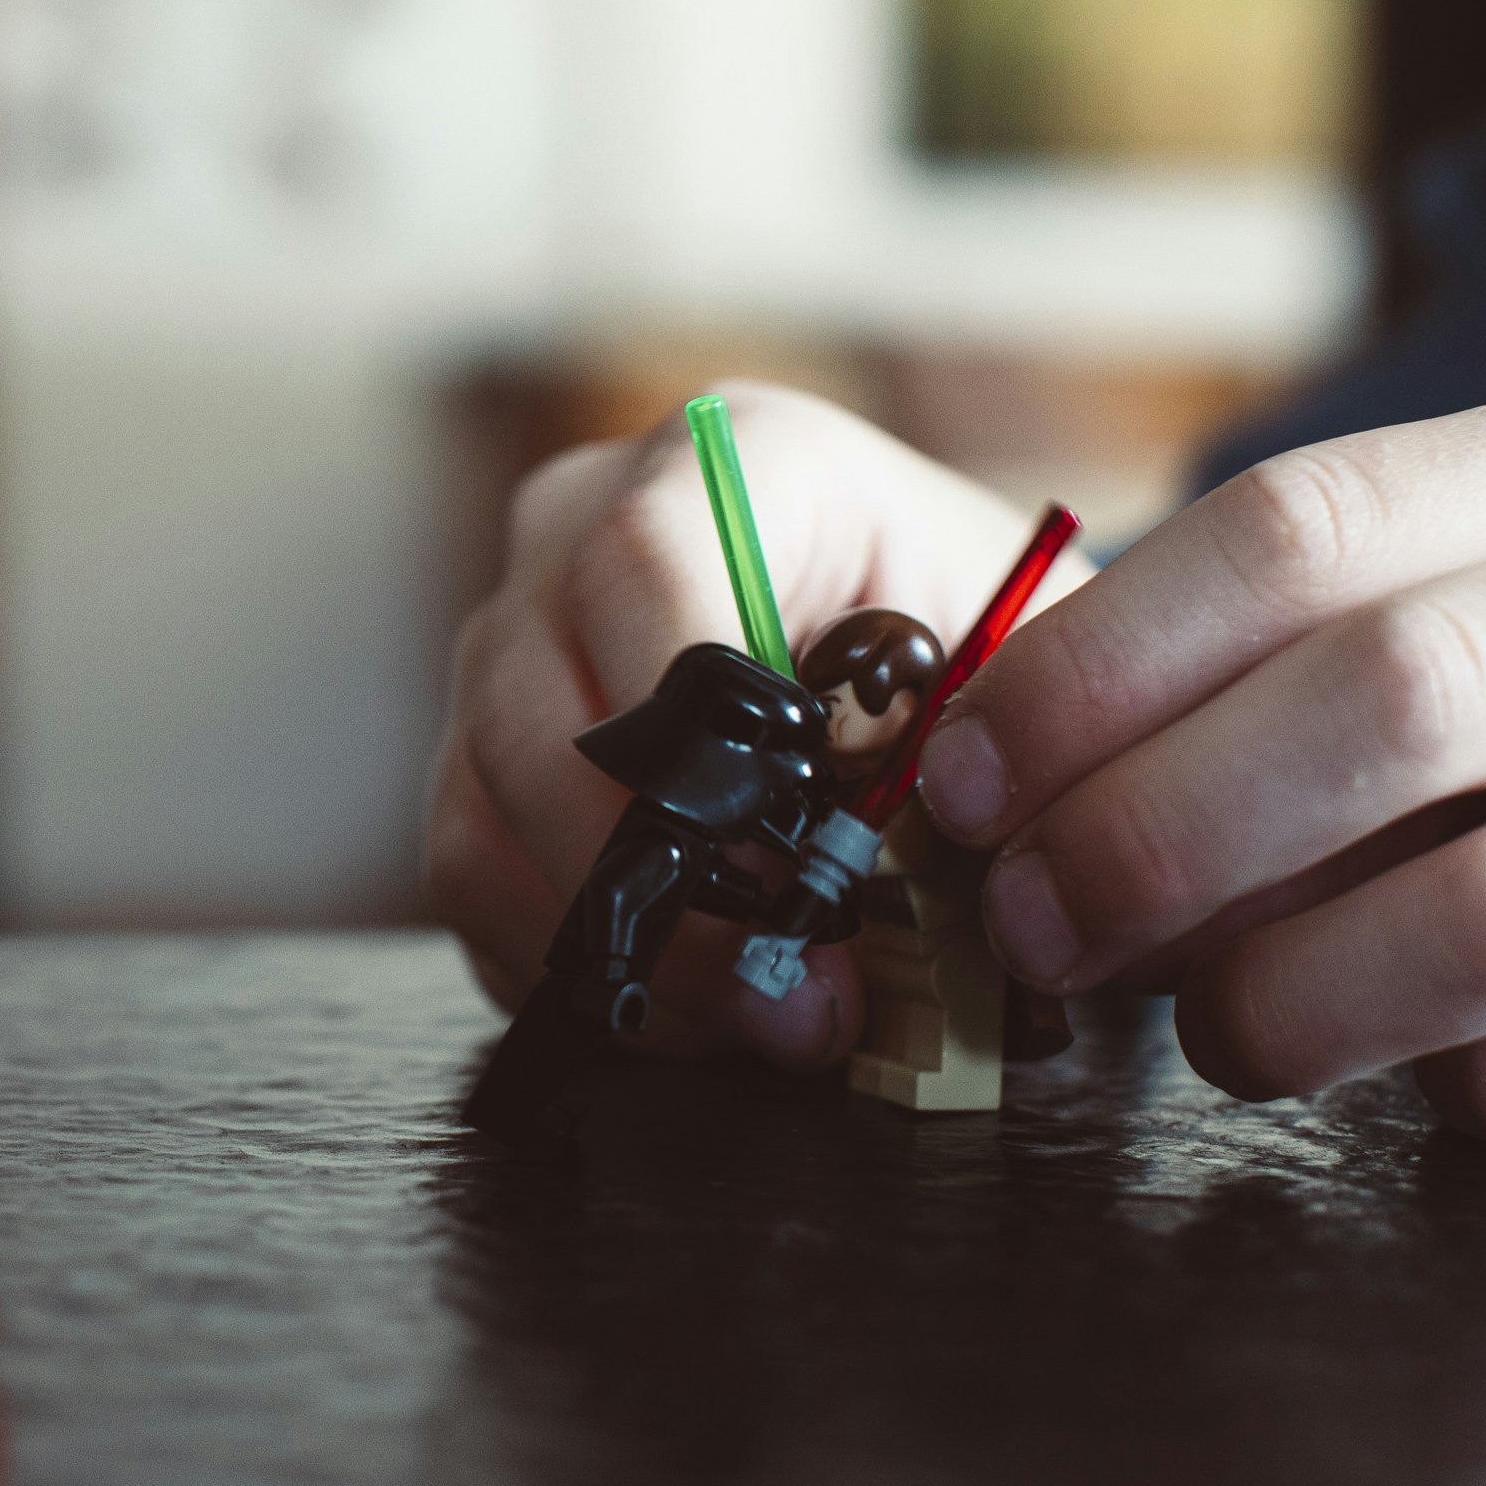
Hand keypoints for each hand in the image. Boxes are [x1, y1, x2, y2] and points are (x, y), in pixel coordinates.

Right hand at [428, 382, 1084, 1063]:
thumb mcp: (1017, 649)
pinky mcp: (478, 754)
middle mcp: (577, 531)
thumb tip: (887, 884)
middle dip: (663, 883)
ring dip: (617, 944)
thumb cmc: (974, 638)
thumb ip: (981, 736)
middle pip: (536, 711)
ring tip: (758, 1023)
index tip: (793, 859)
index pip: (642, 560)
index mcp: (727, 462)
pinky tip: (689, 1007)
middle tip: (792, 996)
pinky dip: (570, 963)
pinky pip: (468, 878)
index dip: (697, 727)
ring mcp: (509, 643)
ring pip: (481, 809)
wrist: (929, 639)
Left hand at [916, 385, 1485, 1148]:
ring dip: (1285, 999)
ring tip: (1219, 1030)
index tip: (955, 780)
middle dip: (1147, 835)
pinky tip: (1439, 1080)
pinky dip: (1464, 1098)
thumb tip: (1021, 770)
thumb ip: (1329, 631)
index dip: (1090, 668)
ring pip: (1485, 917)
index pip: (1298, 531)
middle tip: (1033, 928)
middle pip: (1375, 705)